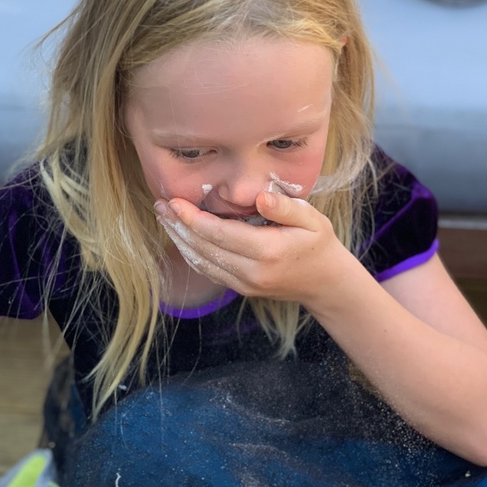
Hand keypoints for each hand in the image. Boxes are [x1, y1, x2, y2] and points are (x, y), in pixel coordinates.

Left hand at [154, 191, 349, 305]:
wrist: (325, 283)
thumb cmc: (318, 244)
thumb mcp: (312, 220)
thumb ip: (285, 208)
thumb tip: (260, 197)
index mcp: (268, 252)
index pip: (220, 234)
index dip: (193, 218)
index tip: (175, 201)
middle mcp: (252, 272)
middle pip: (204, 248)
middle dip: (179, 226)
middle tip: (161, 205)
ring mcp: (245, 284)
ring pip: (202, 262)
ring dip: (179, 240)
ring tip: (164, 218)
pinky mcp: (241, 289)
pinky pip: (209, 271)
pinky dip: (190, 253)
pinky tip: (181, 237)